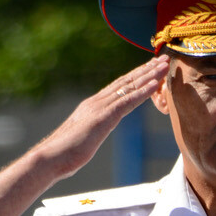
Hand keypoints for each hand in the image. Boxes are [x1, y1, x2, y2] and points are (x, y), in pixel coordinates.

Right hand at [35, 54, 169, 175]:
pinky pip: (127, 101)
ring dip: (150, 75)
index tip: (151, 67)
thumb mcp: (84, 137)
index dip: (137, 76)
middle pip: (126, 81)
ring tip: (165, 64)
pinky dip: (143, 91)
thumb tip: (94, 132)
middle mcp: (97, 102)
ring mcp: (100, 108)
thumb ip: (92, 130)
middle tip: (164, 58)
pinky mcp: (103, 118)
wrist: (50, 157)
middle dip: (147, 69)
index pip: (119, 87)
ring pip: (129, 87)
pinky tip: (156, 84)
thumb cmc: (64, 154)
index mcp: (93, 106)